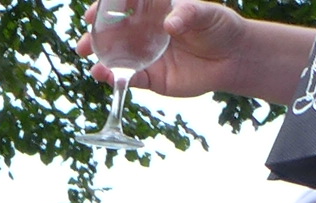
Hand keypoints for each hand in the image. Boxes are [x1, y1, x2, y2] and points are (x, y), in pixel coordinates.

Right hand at [82, 0, 276, 98]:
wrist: (233, 58)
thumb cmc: (219, 27)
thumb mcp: (207, 14)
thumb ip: (188, 14)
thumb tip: (170, 24)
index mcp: (154, 12)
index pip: (124, 8)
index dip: (105, 9)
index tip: (92, 13)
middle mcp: (145, 34)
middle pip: (113, 35)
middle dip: (94, 39)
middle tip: (82, 44)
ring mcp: (146, 56)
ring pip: (116, 59)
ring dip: (101, 61)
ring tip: (92, 63)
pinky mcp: (152, 78)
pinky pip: (130, 80)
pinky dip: (117, 80)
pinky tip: (108, 77)